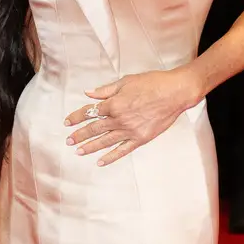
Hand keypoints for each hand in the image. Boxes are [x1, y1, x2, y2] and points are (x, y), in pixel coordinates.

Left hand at [64, 68, 202, 166]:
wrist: (175, 93)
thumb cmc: (152, 83)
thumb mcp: (127, 81)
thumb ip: (106, 90)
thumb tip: (89, 93)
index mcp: (114, 104)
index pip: (90, 111)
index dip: (77, 117)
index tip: (67, 122)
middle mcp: (119, 119)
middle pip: (94, 128)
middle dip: (79, 134)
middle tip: (68, 140)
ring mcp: (130, 131)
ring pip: (105, 141)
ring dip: (90, 147)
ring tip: (78, 151)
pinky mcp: (141, 138)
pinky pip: (122, 150)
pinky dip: (110, 157)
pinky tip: (100, 162)